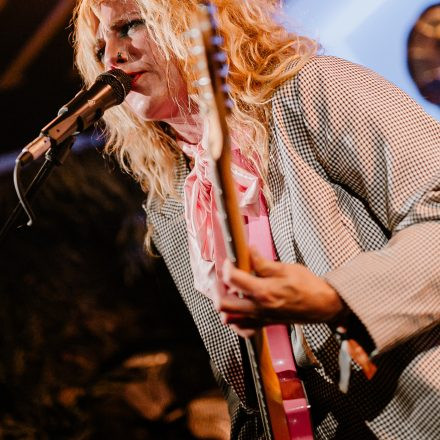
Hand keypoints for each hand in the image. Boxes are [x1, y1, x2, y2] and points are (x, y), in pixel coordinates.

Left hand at [218, 248, 345, 336]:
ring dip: (225, 305)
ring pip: (229, 319)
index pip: (233, 279)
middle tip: (223, 278)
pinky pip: (242, 328)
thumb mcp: (286, 268)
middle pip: (223, 304)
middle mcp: (258, 308)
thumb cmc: (309, 286)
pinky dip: (236, 320)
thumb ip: (263, 263)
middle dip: (218, 288)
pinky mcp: (265, 324)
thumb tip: (249, 251)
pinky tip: (240, 308)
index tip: (231, 260)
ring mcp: (261, 318)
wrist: (324, 305)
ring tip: (230, 292)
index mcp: (264, 291)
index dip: (227, 267)